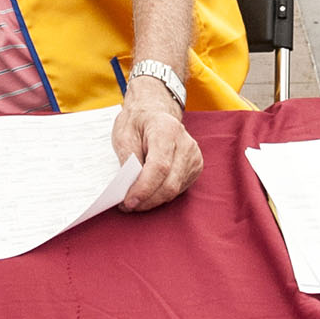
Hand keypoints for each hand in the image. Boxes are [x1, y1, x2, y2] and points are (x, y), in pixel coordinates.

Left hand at [113, 81, 203, 210]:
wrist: (154, 112)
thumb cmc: (138, 122)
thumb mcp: (124, 134)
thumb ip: (128, 159)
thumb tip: (129, 187)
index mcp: (167, 130)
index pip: (159, 167)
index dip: (144, 189)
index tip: (127, 202)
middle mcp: (186, 143)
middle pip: (169, 184)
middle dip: (147, 200)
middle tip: (127, 206)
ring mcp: (194, 156)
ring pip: (174, 190)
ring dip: (153, 200)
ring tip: (134, 199)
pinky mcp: (195, 167)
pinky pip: (178, 189)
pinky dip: (161, 195)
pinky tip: (149, 191)